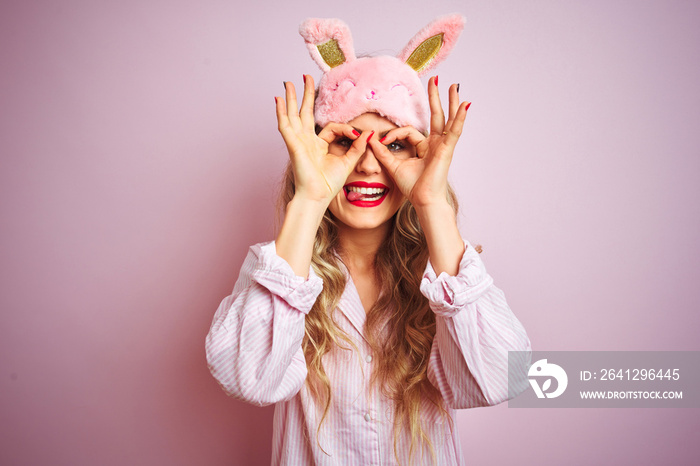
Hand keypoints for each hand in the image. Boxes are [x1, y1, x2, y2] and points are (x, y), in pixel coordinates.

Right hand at [275, 76, 371, 204]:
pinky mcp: (293, 144)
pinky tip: (278, 99)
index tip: (358, 136)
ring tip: (289, 82)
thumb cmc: (329, 184)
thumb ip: (358, 146)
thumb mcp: (348, 162)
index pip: (332, 127)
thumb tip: (369, 133)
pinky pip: (285, 125)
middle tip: (306, 77)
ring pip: (293, 114)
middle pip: (305, 112)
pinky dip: (281, 112)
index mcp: (318, 146)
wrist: (317, 197)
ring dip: (291, 98)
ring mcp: (298, 141)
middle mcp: (306, 141)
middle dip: (307, 95)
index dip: (346, 129)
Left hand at [370, 78, 470, 207]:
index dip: (393, 134)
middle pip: (436, 116)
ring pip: (448, 119)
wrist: (423, 200)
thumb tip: (371, 139)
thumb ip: (382, 152)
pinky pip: (454, 130)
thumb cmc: (413, 187)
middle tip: (434, 80)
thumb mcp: (393, 166)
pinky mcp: (447, 149)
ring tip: (453, 85)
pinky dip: (460, 118)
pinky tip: (465, 105)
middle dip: (434, 98)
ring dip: (450, 101)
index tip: (382, 141)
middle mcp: (435, 143)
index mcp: (424, 147)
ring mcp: (443, 145)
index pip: (408, 131)